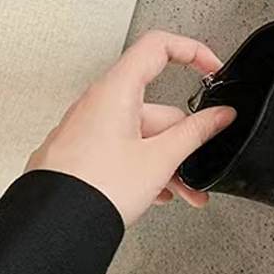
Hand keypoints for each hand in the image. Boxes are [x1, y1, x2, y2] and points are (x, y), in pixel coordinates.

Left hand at [25, 30, 235, 225]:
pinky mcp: (81, 152)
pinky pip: (122, 150)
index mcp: (116, 91)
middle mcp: (98, 103)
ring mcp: (87, 128)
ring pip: (141, 134)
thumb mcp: (160, 159)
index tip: (212, 68)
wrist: (53, 227)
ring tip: (183, 191)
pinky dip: (144, 167)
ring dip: (167, 160)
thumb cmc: (94, 189)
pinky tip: (156, 193)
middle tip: (200, 160)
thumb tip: (220, 115)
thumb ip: (197, 132)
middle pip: (157, 106)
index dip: (192, 51)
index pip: (159, 46)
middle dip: (184, 136)